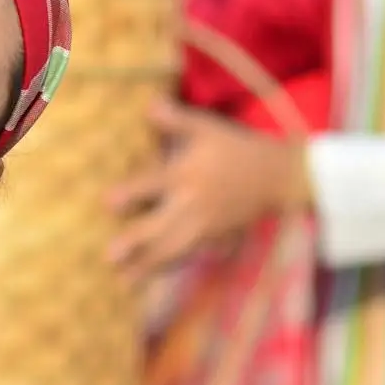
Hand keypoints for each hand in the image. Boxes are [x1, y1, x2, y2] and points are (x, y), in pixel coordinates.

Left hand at [106, 99, 308, 280]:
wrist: (276, 177)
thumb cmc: (235, 148)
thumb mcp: (207, 128)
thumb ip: (176, 119)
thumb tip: (149, 104)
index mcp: (187, 174)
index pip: (155, 184)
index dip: (132, 194)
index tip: (107, 204)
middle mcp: (194, 203)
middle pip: (162, 226)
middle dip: (137, 241)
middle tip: (109, 255)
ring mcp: (206, 226)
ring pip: (174, 249)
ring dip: (148, 265)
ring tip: (123, 280)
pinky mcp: (215, 238)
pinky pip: (191, 257)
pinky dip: (171, 268)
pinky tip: (150, 278)